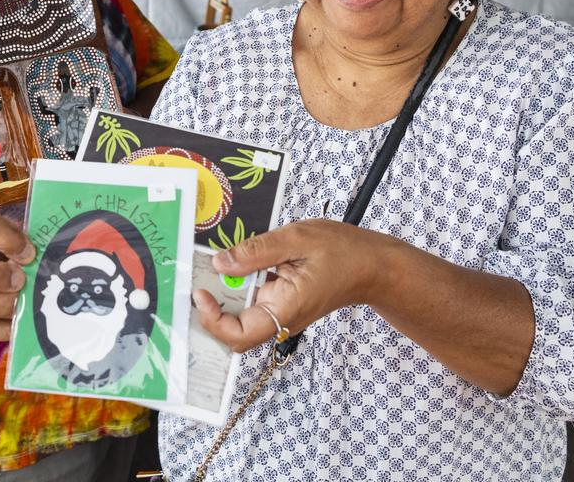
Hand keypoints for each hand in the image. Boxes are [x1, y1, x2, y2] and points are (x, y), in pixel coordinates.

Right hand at [0, 207, 35, 340]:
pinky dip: (7, 325)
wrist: (17, 281)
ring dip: (3, 304)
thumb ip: (29, 242)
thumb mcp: (23, 240)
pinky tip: (22, 315)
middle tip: (21, 280)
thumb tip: (37, 259)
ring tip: (23, 299)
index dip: (6, 237)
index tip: (29, 252)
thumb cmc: (20, 255)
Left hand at [192, 219, 388, 352]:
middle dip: (213, 304)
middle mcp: (280, 318)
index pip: (239, 334)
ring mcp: (280, 312)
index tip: (201, 292)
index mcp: (286, 308)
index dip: (213, 319)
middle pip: (233, 328)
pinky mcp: (281, 302)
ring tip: (217, 264)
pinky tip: (236, 263)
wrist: (372, 265)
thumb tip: (221, 262)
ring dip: (225, 291)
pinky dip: (239, 284)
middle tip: (201, 274)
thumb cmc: (343, 251)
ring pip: (240, 314)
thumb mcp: (296, 239)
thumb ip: (256, 252)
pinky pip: (252, 300)